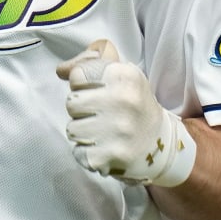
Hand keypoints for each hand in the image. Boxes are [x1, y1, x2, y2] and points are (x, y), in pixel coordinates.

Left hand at [56, 39, 196, 186]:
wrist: (159, 143)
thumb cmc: (133, 104)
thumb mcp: (120, 75)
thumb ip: (89, 64)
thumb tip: (61, 70)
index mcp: (125, 75)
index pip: (78, 75)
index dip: (83, 85)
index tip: (99, 92)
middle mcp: (124, 100)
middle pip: (71, 102)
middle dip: (81, 110)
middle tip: (100, 114)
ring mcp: (118, 130)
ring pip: (72, 129)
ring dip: (83, 132)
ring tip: (103, 131)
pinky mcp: (111, 155)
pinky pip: (78, 152)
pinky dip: (87, 152)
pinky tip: (104, 147)